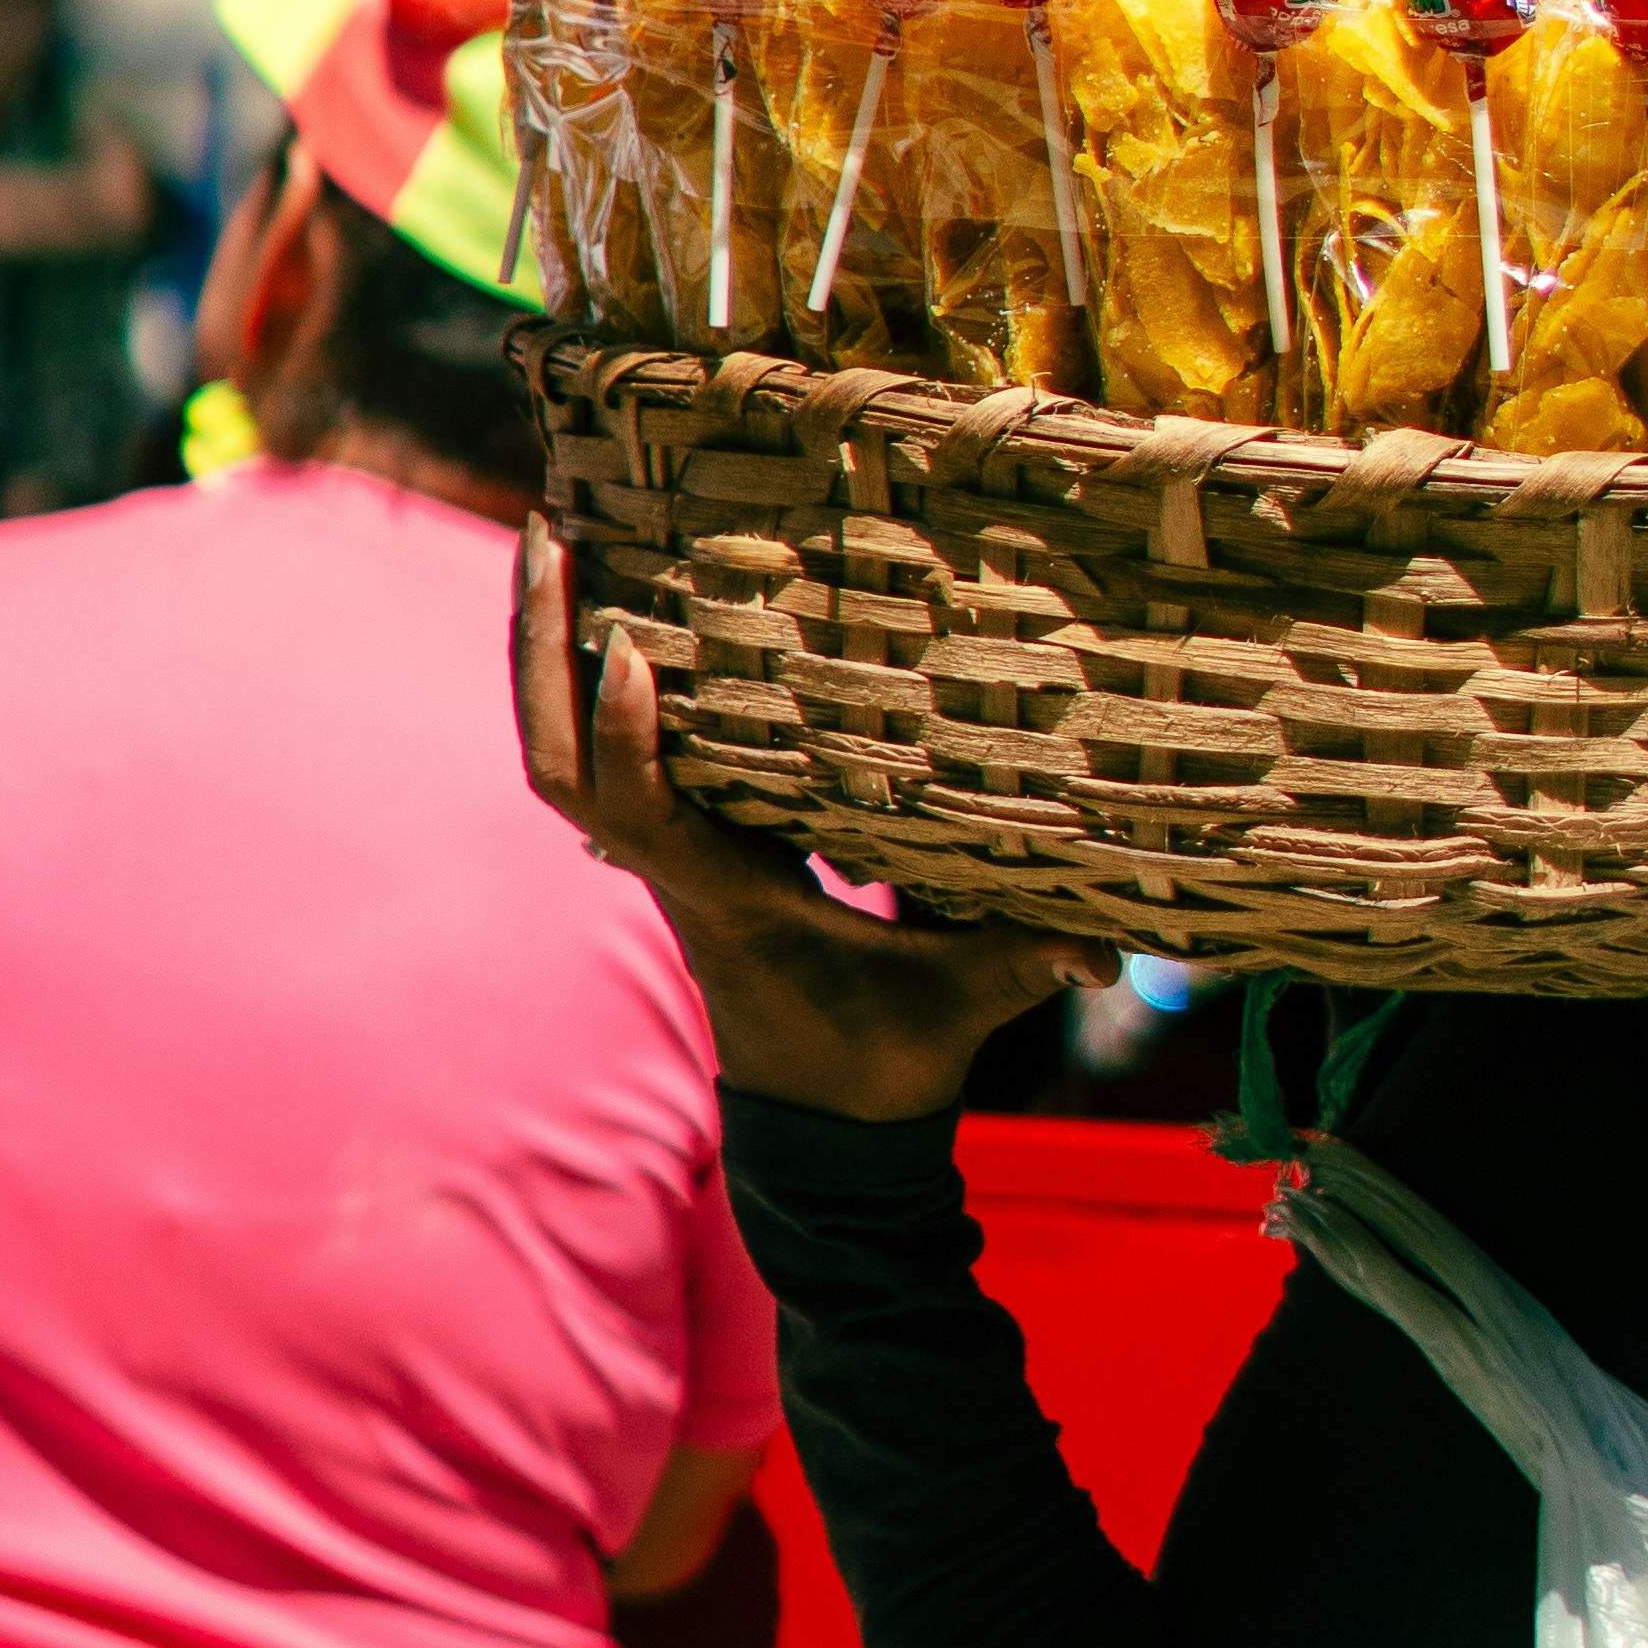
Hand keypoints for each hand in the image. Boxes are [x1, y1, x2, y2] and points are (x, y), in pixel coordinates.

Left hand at [513, 514, 1114, 1123]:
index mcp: (724, 897)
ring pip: (562, 753)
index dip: (625, 734)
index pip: (643, 813)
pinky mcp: (681, 836)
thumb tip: (1106, 949)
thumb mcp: (958, 1005)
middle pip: (560, 763)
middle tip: (549, 529)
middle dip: (541, 651)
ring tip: (557, 534)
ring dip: (544, 651)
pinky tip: (611, 597)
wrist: (825, 1118)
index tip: (631, 644)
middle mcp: (673, 869)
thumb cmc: (885, 1056)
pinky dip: (584, 677)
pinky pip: (601, 751)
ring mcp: (664, 853)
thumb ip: (1023, 964)